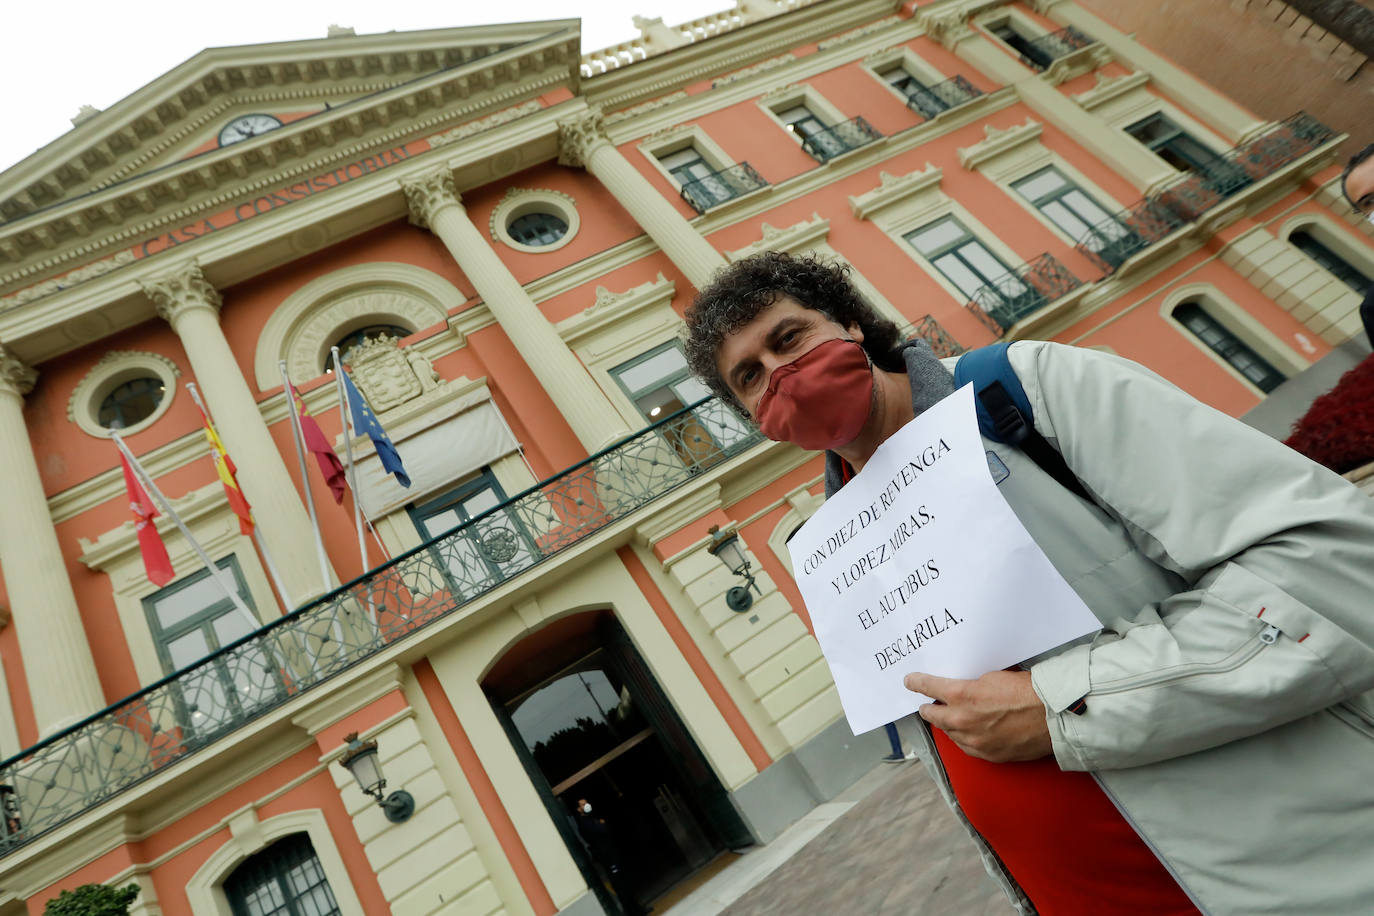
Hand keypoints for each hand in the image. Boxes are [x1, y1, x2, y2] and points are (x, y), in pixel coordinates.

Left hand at [904, 670, 1052, 762]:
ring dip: (947, 724)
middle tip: (927, 704)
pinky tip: (967, 732)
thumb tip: (960, 689)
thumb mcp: (991, 677)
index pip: (927, 687)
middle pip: (931, 715)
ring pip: (948, 732)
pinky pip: (966, 746)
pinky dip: (963, 738)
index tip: (909, 681)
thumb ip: (970, 685)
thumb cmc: (1027, 691)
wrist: (1053, 715)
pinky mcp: (987, 755)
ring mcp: (973, 741)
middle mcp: (962, 720)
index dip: (916, 683)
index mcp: (961, 695)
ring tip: (949, 718)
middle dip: (928, 708)